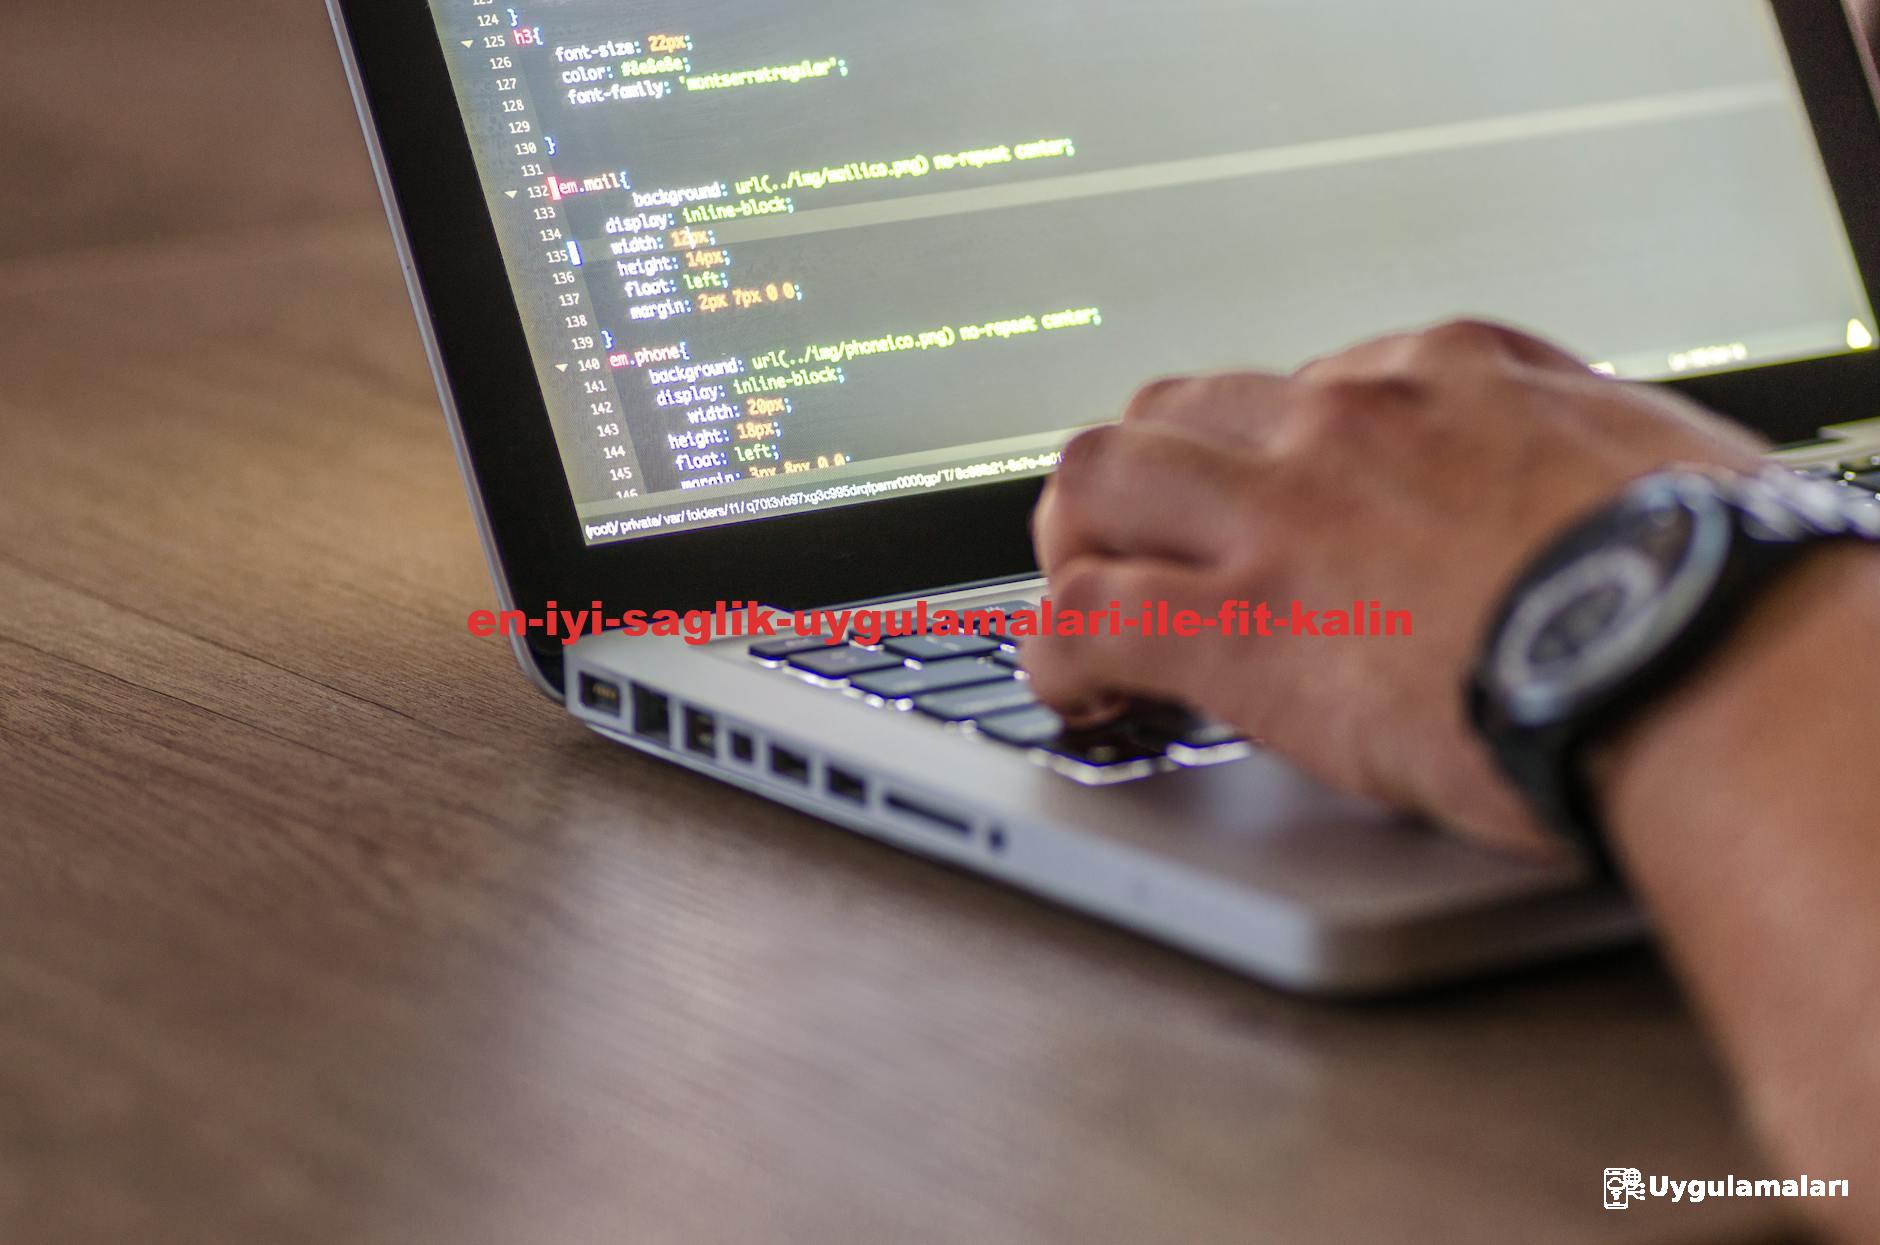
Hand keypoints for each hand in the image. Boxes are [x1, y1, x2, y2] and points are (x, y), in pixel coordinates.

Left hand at [1025, 320, 1766, 854]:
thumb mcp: (1655, 452)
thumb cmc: (1709, 574)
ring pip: (1098, 483)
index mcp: (1442, 376)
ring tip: (1083, 607)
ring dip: (1073, 545)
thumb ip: (1577, 445)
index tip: (1265, 516)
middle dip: (1138, 481)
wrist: (1699, 656)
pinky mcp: (1240, 628)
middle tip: (1138, 547)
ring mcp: (1279, 519)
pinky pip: (1086, 619)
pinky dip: (1058, 657)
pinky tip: (1078, 695)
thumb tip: (1572, 475)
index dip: (1263, 462)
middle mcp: (1342, 425)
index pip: (1299, 390)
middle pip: (1173, 411)